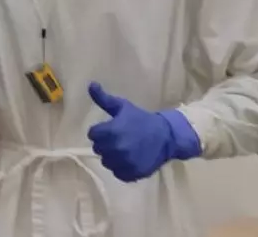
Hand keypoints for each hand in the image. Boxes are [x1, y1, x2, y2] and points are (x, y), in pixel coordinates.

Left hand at [87, 82, 201, 182]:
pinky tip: (130, 159)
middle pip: (98, 148)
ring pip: (106, 162)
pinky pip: (117, 173)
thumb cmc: (142, 119)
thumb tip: (91, 84)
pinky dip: (122, 168)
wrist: (167, 136)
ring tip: (124, 149)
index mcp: (110, 131)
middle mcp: (115, 148)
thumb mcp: (122, 107)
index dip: (100, 131)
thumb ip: (103, 98)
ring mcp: (124, 162)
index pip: (92, 134)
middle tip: (119, 139)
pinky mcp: (132, 174)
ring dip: (112, 156)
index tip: (111, 129)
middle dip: (105, 143)